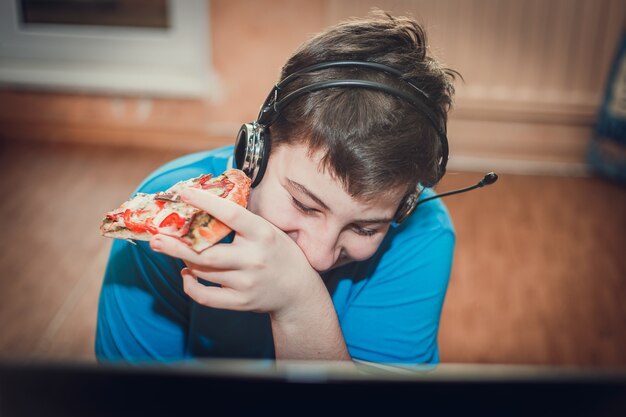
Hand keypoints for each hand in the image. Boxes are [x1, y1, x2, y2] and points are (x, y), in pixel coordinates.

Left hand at [149, 187, 321, 319]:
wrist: (297, 291)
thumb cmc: (279, 252)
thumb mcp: (268, 229)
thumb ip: (242, 218)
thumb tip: (207, 196)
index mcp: (262, 234)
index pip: (231, 215)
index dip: (206, 203)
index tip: (185, 193)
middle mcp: (254, 259)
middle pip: (206, 253)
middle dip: (176, 246)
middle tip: (155, 238)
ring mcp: (246, 283)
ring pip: (203, 271)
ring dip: (184, 260)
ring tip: (171, 249)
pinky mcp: (240, 301)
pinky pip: (205, 296)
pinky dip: (190, 286)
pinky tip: (186, 273)